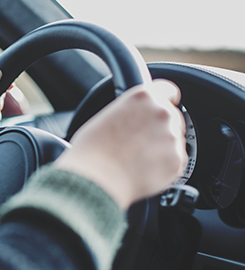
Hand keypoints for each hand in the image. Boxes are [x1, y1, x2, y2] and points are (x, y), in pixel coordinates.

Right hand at [54, 79, 187, 209]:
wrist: (96, 178)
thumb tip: (133, 121)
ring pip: (174, 141)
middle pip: (173, 117)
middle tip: (140, 143)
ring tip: (137, 160)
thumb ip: (128, 113)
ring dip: (161, 149)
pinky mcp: (177, 160)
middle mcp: (161, 112)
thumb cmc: (92, 151)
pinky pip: (176, 162)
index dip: (165, 100)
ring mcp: (172, 136)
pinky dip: (164, 167)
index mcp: (143, 97)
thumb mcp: (105, 117)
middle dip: (160, 129)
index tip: (164, 106)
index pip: (168, 90)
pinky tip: (143, 170)